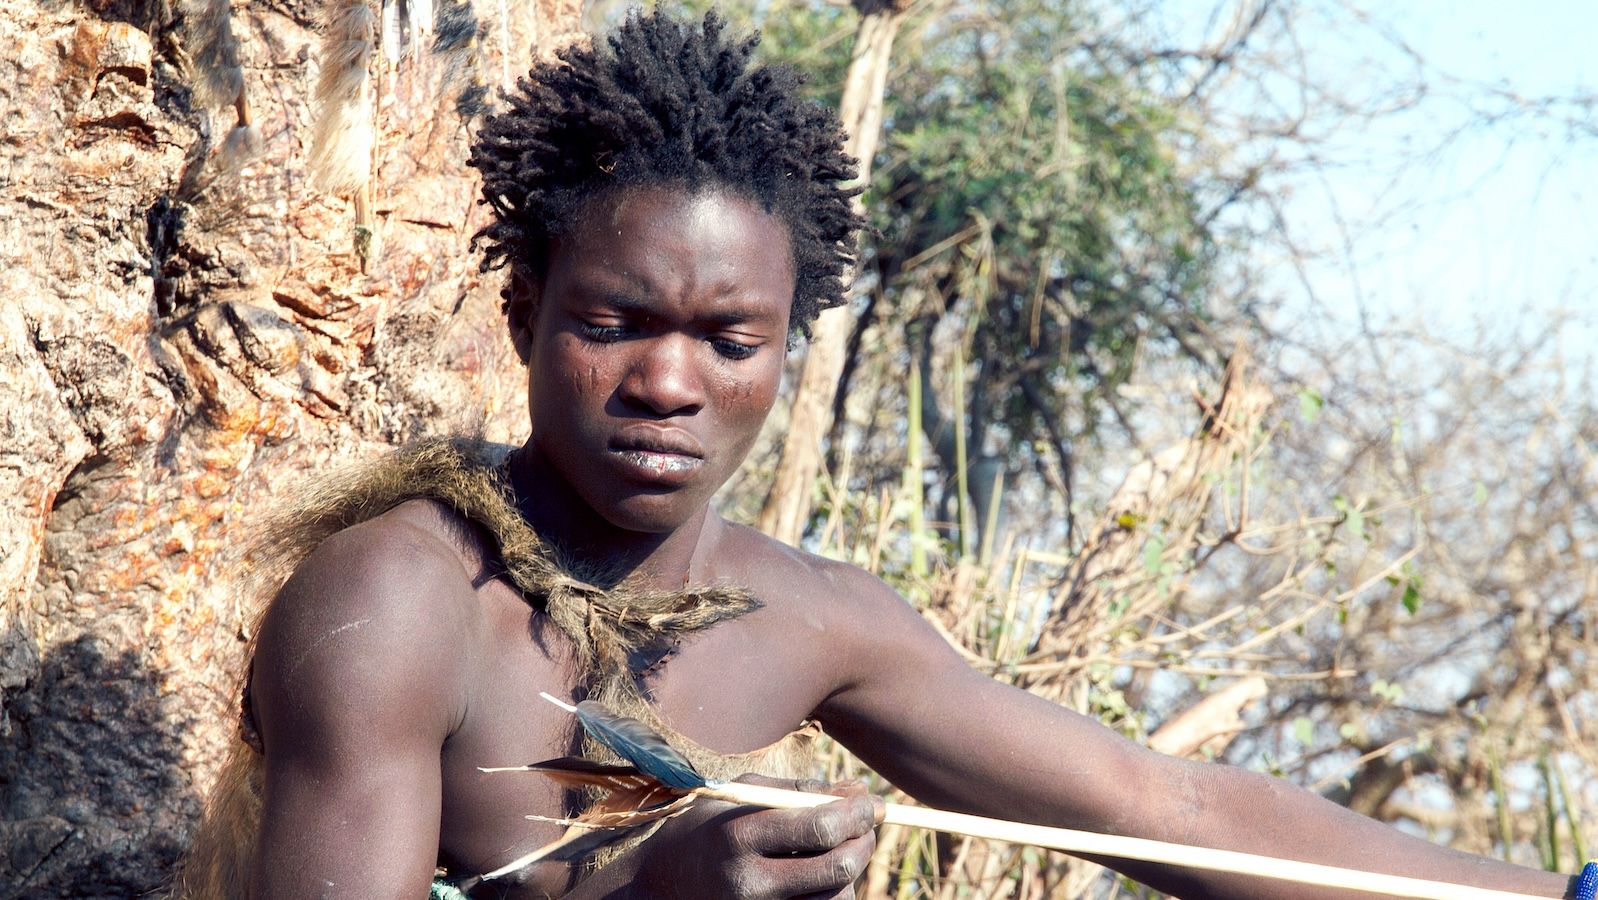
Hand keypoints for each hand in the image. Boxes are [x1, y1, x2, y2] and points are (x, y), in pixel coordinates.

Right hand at [635, 775, 880, 898]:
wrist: (657, 883)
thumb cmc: (704, 828)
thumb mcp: (740, 796)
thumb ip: (798, 791)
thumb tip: (857, 789)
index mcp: (739, 836)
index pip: (819, 827)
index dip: (856, 813)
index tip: (869, 802)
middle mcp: (749, 882)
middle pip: (835, 868)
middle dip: (864, 842)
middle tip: (868, 825)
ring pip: (835, 899)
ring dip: (851, 870)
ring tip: (842, 848)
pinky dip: (831, 893)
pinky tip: (822, 873)